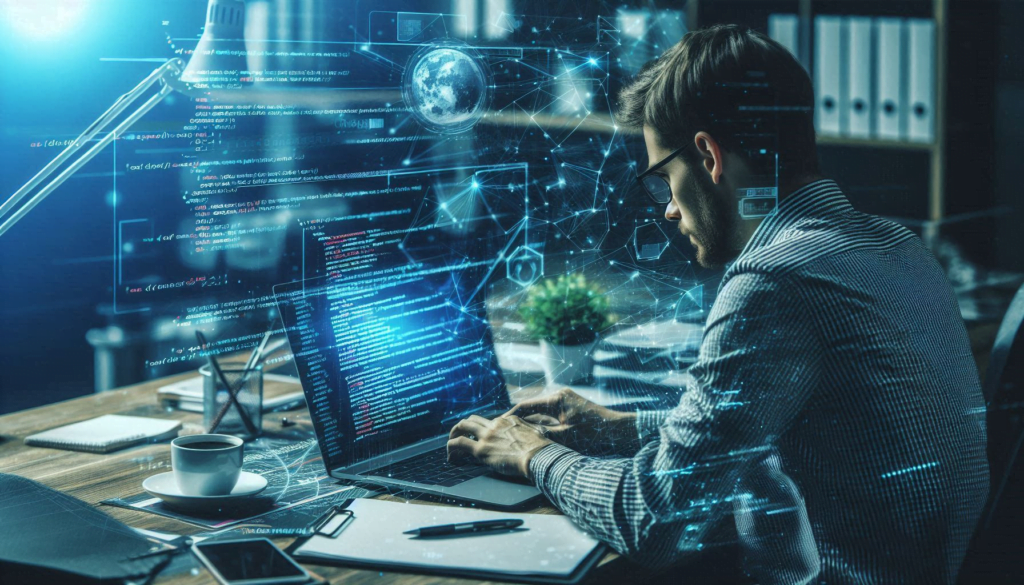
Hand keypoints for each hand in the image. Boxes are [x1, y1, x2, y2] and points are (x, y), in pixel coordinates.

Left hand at [447, 415, 552, 478]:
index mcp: (507, 420)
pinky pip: (460, 443)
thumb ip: (523, 430)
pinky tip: (450, 455)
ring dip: (454, 433)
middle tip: (459, 435)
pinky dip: (451, 447)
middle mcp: (495, 424)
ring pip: (463, 426)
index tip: (480, 437)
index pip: (489, 421)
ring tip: (451, 443)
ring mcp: (487, 436)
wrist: (538, 456)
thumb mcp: (533, 431)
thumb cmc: (539, 448)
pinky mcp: (481, 449)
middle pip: (473, 419)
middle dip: (463, 426)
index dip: (482, 430)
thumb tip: (522, 435)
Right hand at [504, 388, 636, 453]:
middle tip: (503, 432)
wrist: (620, 432)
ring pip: (540, 411)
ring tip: (515, 434)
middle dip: (517, 420)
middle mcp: (559, 395)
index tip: (498, 426)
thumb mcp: (567, 439)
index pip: (525, 406)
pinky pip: (549, 413)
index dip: (510, 417)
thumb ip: (543, 437)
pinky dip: (541, 422)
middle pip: (531, 407)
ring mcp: (566, 399)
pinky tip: (535, 433)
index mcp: (556, 399)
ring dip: (529, 422)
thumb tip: (523, 440)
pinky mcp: (571, 406)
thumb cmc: (596, 435)